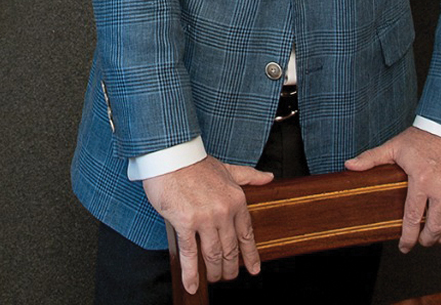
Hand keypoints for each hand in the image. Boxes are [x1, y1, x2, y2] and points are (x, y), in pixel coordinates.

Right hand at [143, 156, 272, 293]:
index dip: (250, 255)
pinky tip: (192, 284)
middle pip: (230, 249)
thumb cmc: (197, 163)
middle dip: (230, 267)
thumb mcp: (227, 169)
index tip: (254, 269)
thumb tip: (269, 177)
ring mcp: (205, 218)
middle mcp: (224, 211)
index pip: (246, 234)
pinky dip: (191, 273)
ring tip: (213, 279)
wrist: (172, 156)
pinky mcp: (185, 222)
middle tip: (228, 276)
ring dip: (213, 271)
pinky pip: (190, 254)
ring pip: (213, 254)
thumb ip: (249, 176)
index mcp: (236, 199)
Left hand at [344, 126, 440, 252]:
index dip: (407, 237)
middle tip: (422, 242)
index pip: (412, 218)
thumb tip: (349, 166)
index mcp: (421, 181)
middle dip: (427, 239)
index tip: (404, 246)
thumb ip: (372, 158)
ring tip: (438, 239)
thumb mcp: (394, 146)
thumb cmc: (422, 136)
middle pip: (435, 225)